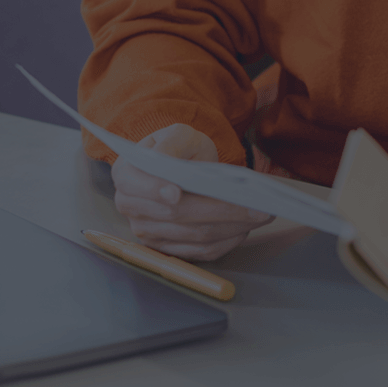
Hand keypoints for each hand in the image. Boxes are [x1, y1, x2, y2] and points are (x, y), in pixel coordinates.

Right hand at [109, 122, 272, 259]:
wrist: (182, 165)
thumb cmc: (179, 148)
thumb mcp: (176, 134)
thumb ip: (170, 145)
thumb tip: (166, 161)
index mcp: (126, 175)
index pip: (138, 187)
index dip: (156, 190)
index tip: (177, 193)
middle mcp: (131, 208)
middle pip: (177, 215)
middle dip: (219, 210)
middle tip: (255, 205)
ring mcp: (148, 233)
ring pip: (194, 236)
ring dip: (231, 227)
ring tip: (261, 215)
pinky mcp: (169, 250)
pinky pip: (200, 252)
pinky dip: (226, 242)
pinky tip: (246, 228)